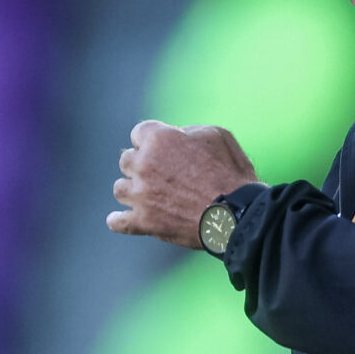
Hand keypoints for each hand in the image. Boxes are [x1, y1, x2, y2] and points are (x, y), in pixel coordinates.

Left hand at [108, 120, 257, 247]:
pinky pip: (118, 222)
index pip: (139, 132)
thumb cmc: (231, 173)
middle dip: (140, 165)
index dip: (152, 140)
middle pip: (126, 160)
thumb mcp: (217, 135)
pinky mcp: (143, 221)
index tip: (163, 150)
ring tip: (144, 196)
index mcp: (159, 138)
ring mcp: (140, 194)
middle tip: (159, 174)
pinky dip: (118, 221)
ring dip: (131, 190)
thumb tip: (176, 136)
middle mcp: (143, 164)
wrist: (237, 213)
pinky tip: (118, 219)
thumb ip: (189, 131)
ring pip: (120, 189)